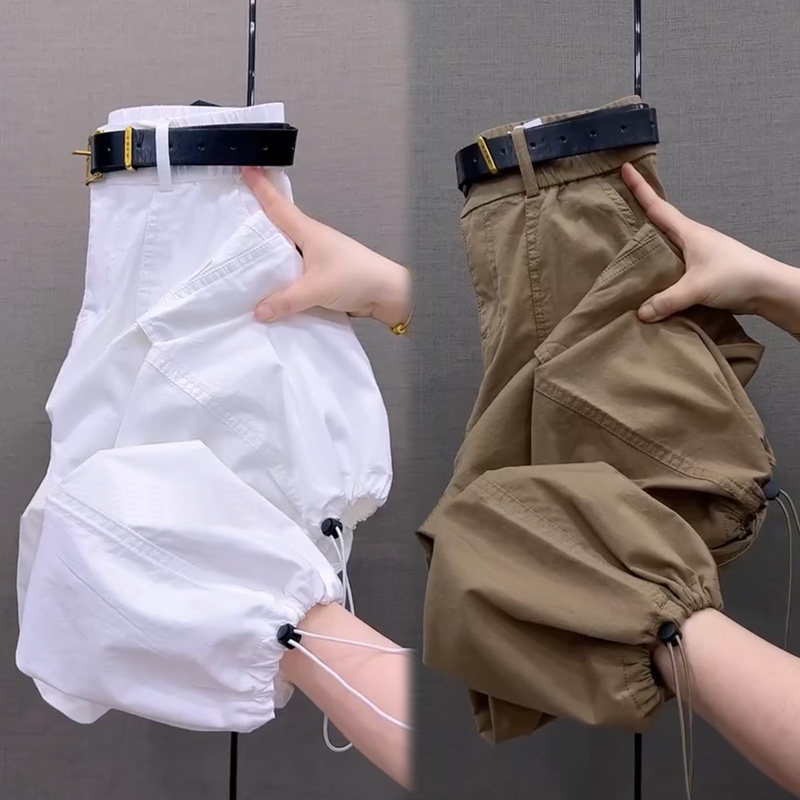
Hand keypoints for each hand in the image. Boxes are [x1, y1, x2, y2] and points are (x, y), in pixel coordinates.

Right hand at [241, 167, 411, 327]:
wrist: (388, 293)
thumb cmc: (357, 277)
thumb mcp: (315, 289)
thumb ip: (285, 301)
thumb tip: (259, 310)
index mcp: (308, 232)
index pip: (278, 206)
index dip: (261, 187)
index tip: (245, 169)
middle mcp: (311, 240)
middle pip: (278, 227)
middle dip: (257, 221)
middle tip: (234, 216)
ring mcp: (317, 257)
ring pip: (286, 251)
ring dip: (269, 253)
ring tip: (245, 257)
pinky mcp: (322, 275)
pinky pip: (295, 272)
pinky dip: (283, 275)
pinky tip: (272, 286)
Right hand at [621, 162, 796, 325]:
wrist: (768, 288)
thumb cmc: (736, 276)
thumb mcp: (696, 288)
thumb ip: (666, 300)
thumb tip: (640, 312)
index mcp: (688, 232)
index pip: (657, 207)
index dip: (641, 187)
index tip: (627, 168)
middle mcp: (690, 239)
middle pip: (659, 222)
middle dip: (639, 212)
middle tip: (617, 205)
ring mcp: (696, 254)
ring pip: (664, 244)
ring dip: (647, 242)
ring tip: (625, 244)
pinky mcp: (700, 270)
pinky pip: (671, 264)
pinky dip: (658, 265)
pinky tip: (649, 276)